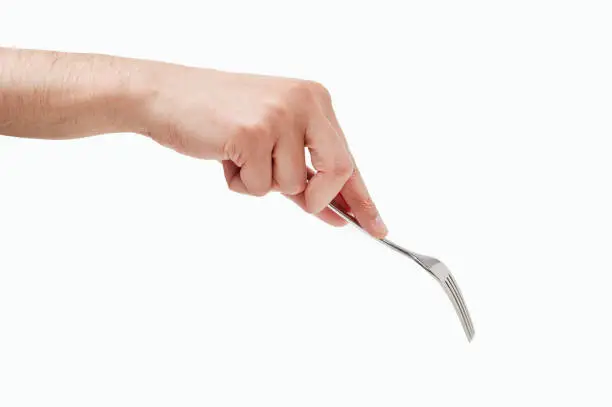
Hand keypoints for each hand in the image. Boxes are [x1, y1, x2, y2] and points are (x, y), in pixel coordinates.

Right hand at [142, 65, 387, 236]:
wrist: (167, 96)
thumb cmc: (219, 118)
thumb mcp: (273, 139)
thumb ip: (306, 173)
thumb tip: (336, 211)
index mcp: (314, 100)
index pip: (347, 157)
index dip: (362, 197)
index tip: (377, 226)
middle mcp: (304, 102)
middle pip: (338, 170)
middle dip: (318, 197)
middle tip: (299, 200)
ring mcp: (280, 116)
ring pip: (292, 186)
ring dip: (262, 182)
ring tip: (239, 155)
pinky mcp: (253, 132)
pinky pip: (260, 186)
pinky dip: (239, 182)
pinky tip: (224, 155)